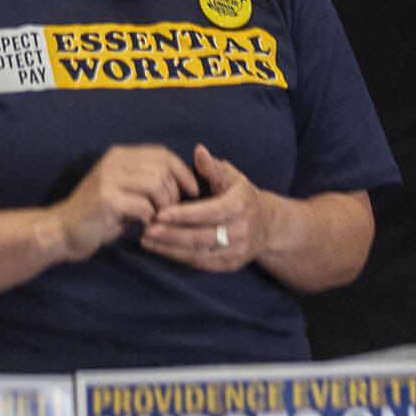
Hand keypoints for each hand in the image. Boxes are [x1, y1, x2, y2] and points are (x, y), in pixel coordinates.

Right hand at [50, 145, 196, 261]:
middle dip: (174, 193)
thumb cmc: (98, 215)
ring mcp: (108, 178)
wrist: (62, 231)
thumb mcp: (123, 190)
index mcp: (119, 155)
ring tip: (157, 220)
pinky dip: (150, 219)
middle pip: (163, 169)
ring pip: (157, 185)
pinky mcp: (106, 199)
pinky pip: (144, 206)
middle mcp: (114, 161)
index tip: (193, 191)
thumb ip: (145, 181)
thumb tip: (183, 182)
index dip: (183, 171)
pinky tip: (145, 227)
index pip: (162, 154)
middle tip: (169, 213)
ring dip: (164, 207)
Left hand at [141, 145, 269, 272]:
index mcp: (240, 205)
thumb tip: (199, 150)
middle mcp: (241, 230)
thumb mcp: (231, 176)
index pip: (209, 212)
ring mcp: (238, 250)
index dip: (183, 215)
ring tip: (147, 241)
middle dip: (171, 235)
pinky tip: (162, 250)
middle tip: (146, 231)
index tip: (159, 214)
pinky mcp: (231, 264)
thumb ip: (212, 166)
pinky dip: (180, 258)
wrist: (268, 224)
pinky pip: (203, 264)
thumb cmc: (242, 195)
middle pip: (201, 237)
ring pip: (200, 254)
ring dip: (171, 249)